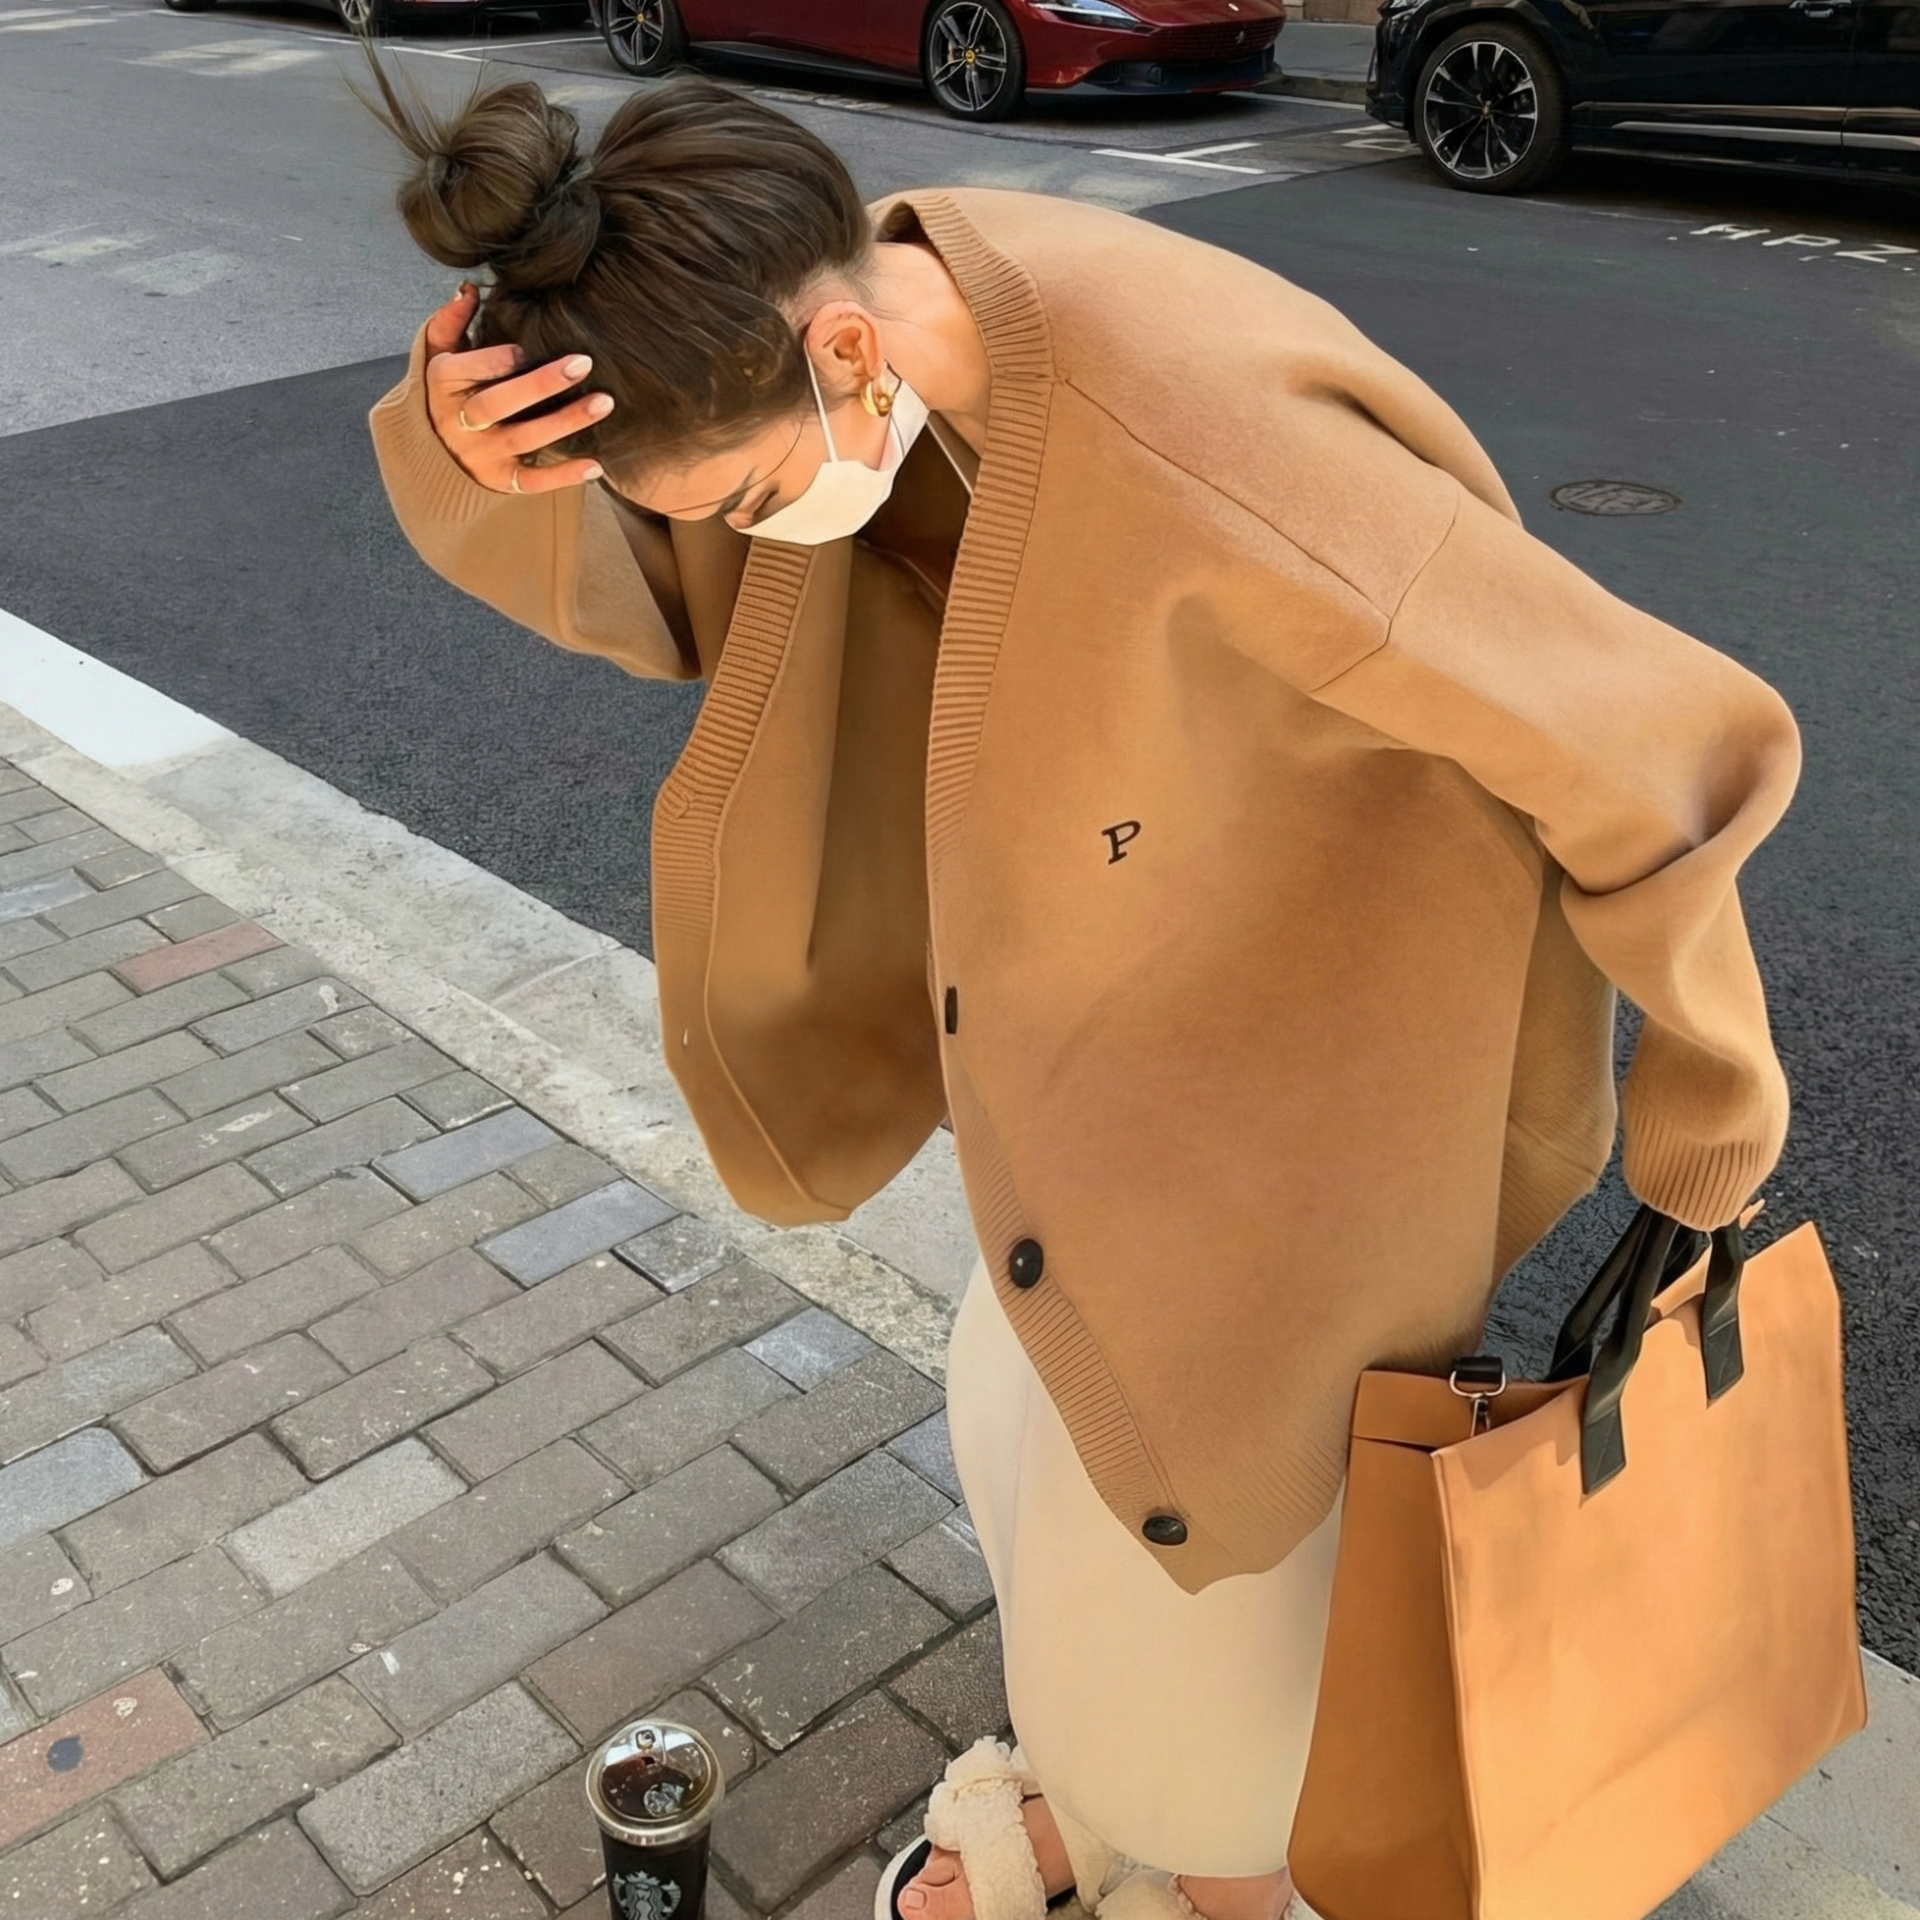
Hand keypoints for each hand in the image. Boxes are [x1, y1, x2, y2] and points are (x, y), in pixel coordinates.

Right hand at [422, 283, 611, 495]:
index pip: (462, 371)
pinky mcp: (501, 480)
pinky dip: (564, 476)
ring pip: (524, 439)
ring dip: (565, 422)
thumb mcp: (439, 355)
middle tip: (582, 363)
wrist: (436, 453)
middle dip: (540, 385)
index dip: (492, 361)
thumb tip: (469, 289)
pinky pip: (533, 482)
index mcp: (442, 385)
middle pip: (497, 405)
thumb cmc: (448, 392)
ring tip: (603, 402)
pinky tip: (596, 465)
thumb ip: (450, 322)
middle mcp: (460, 422)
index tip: (524, 347)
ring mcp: (482, 455)